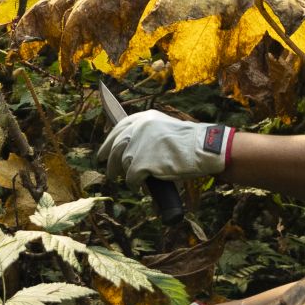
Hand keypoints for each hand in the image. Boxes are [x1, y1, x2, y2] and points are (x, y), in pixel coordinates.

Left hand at [95, 108, 234, 183]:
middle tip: (110, 174)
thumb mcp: (165, 128)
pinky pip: (131, 178)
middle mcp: (138, 128)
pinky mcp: (141, 163)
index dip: (108, 143)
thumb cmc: (190, 142)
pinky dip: (134, 184)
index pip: (118, 128)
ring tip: (131, 182)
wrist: (202, 148)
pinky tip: (139, 186)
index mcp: (144, 118)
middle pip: (115, 147)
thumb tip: (130, 149)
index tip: (102, 154)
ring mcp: (138, 145)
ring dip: (125, 175)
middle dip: (110, 162)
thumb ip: (148, 134)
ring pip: (122, 163)